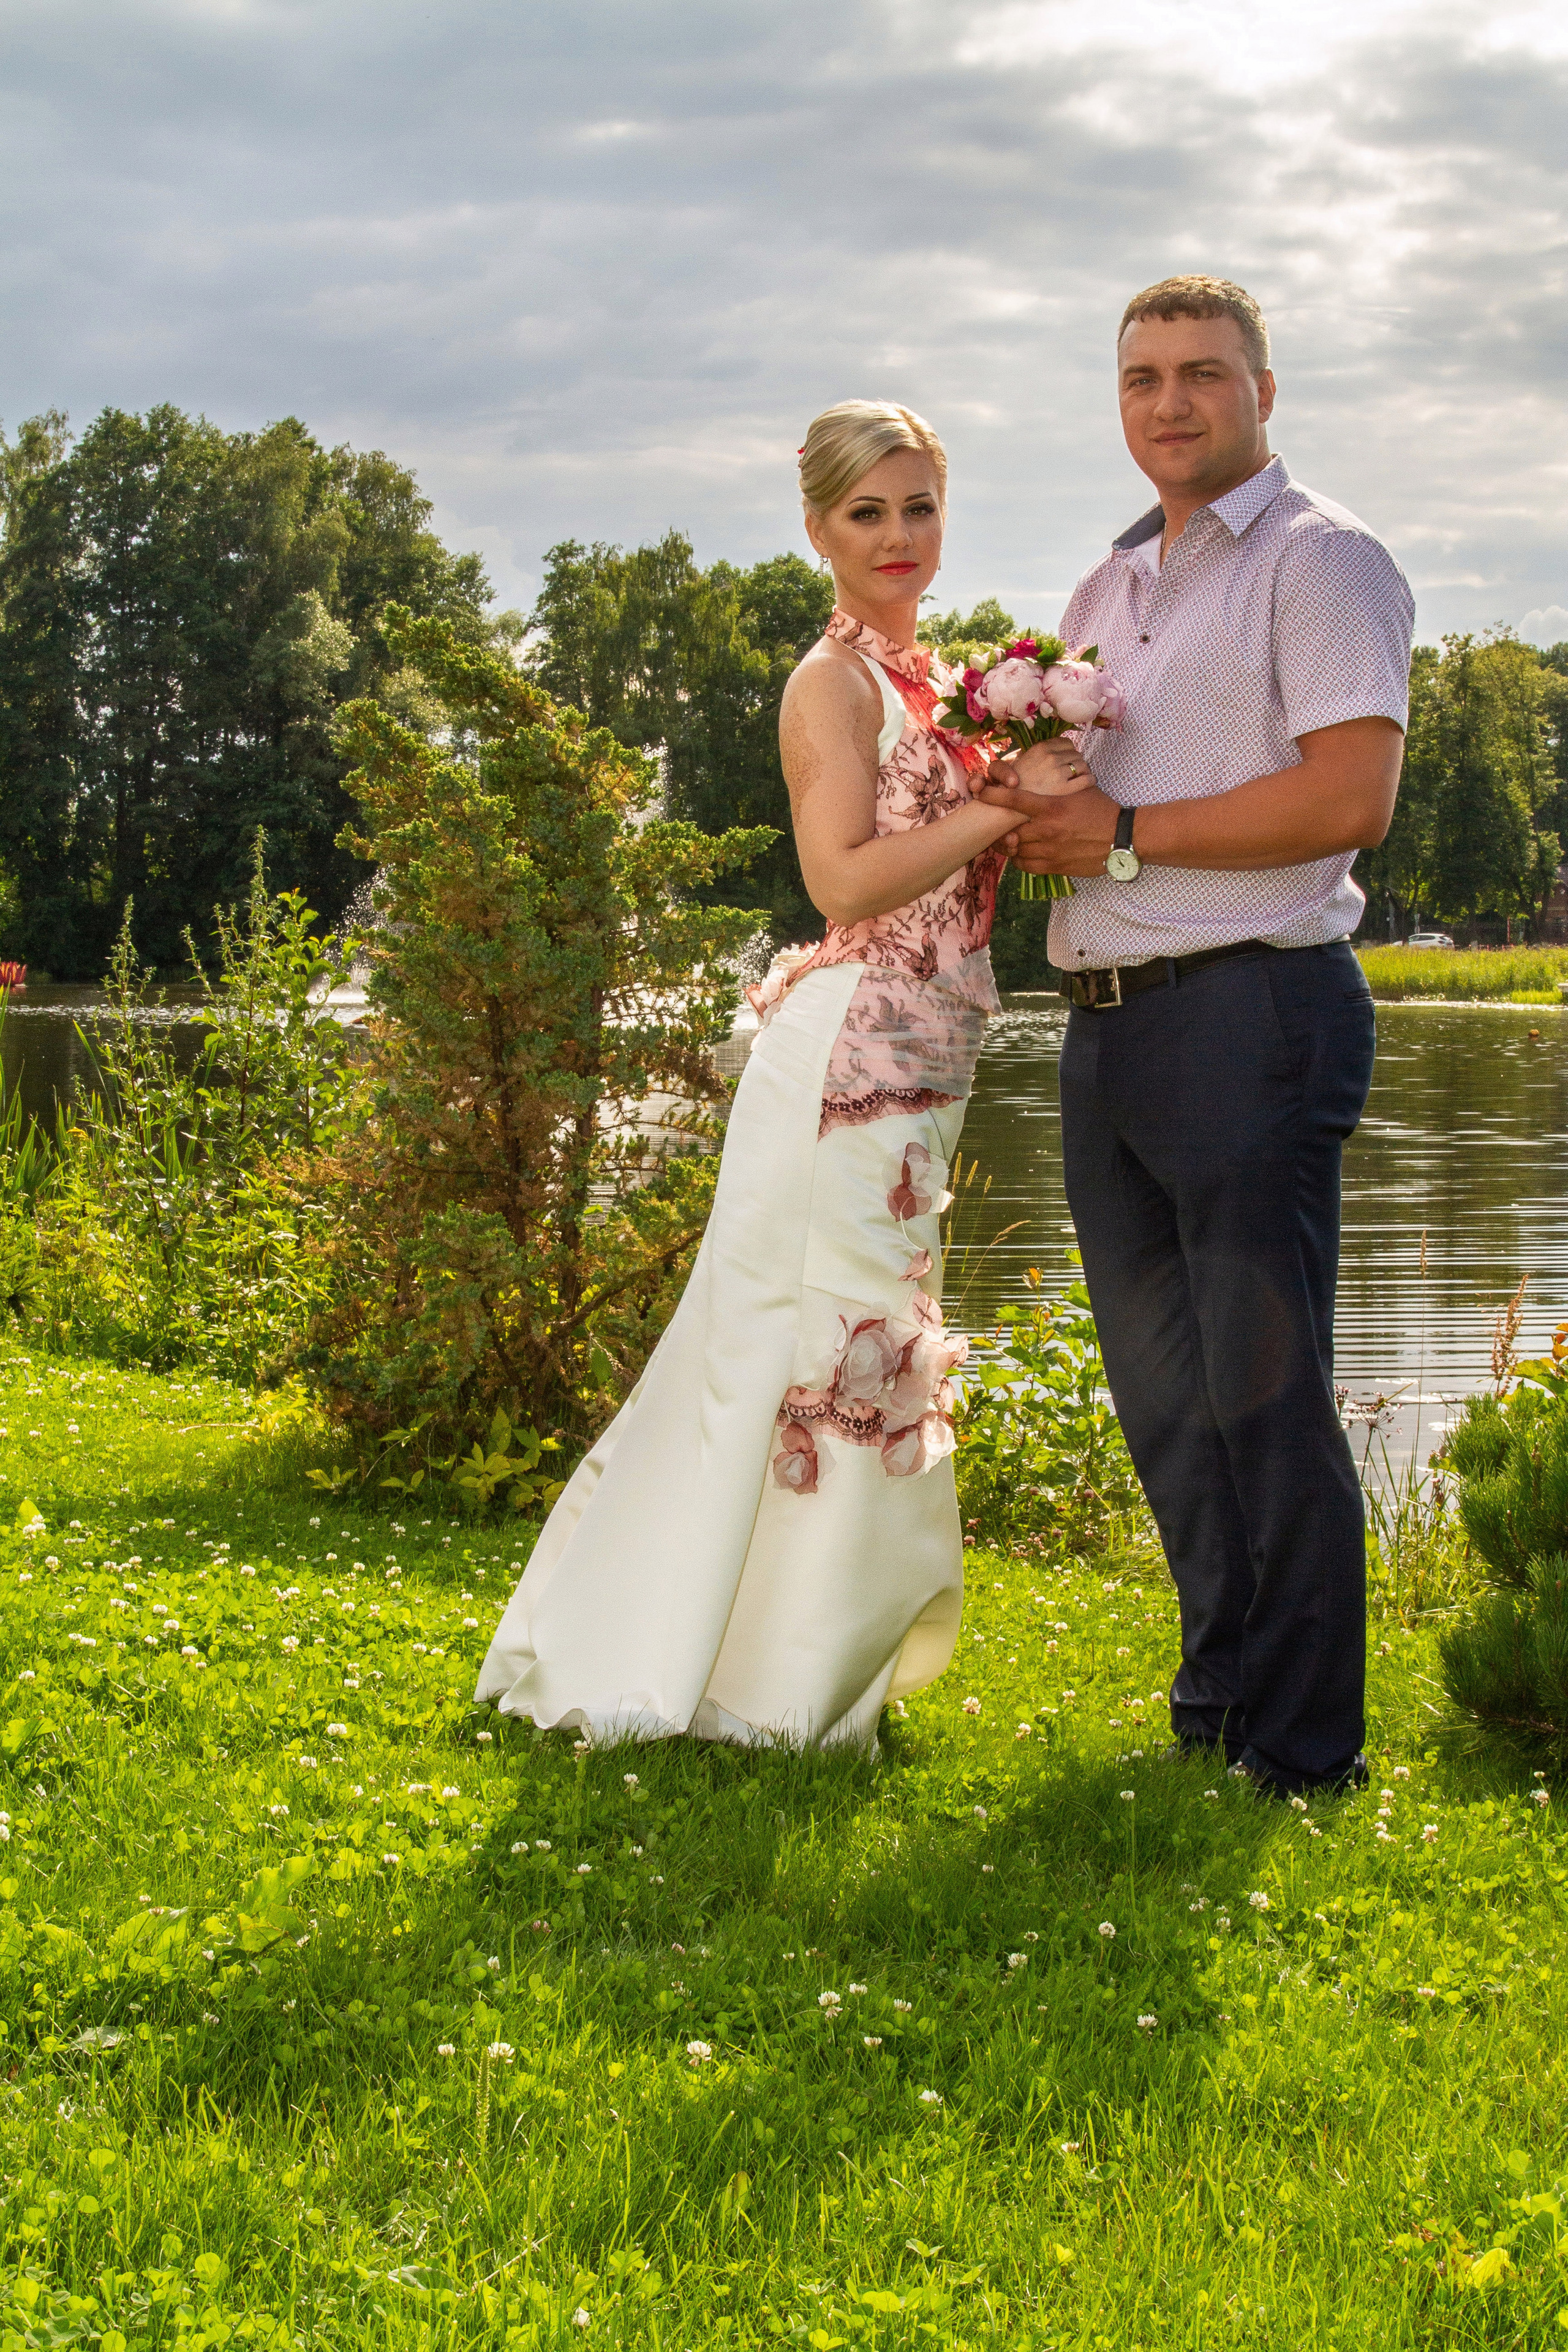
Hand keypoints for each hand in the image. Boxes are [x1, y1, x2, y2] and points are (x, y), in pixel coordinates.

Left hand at [978, 776, 1119, 876]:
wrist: (1122, 838)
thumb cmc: (1101, 810)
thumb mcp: (1081, 790)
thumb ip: (1059, 785)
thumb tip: (1045, 771)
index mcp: (1052, 806)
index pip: (1015, 799)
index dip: (994, 795)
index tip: (981, 791)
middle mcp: (1047, 829)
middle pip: (1010, 828)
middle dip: (1002, 825)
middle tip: (997, 822)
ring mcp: (1050, 850)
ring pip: (1015, 849)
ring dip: (1010, 844)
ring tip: (1009, 839)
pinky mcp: (1054, 867)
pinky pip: (1025, 866)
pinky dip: (1019, 860)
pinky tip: (1022, 854)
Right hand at [985, 737, 1093, 797]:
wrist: (1008, 804)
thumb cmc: (1012, 784)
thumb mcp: (1021, 759)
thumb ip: (1038, 752)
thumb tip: (1055, 746)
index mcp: (1041, 747)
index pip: (1067, 743)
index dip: (1068, 751)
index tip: (1067, 759)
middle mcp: (1050, 758)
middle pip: (1076, 754)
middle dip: (1076, 761)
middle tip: (1073, 771)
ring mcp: (1058, 773)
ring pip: (1083, 765)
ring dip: (1083, 770)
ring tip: (1080, 777)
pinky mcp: (1064, 789)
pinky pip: (1087, 779)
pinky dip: (1090, 780)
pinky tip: (1088, 782)